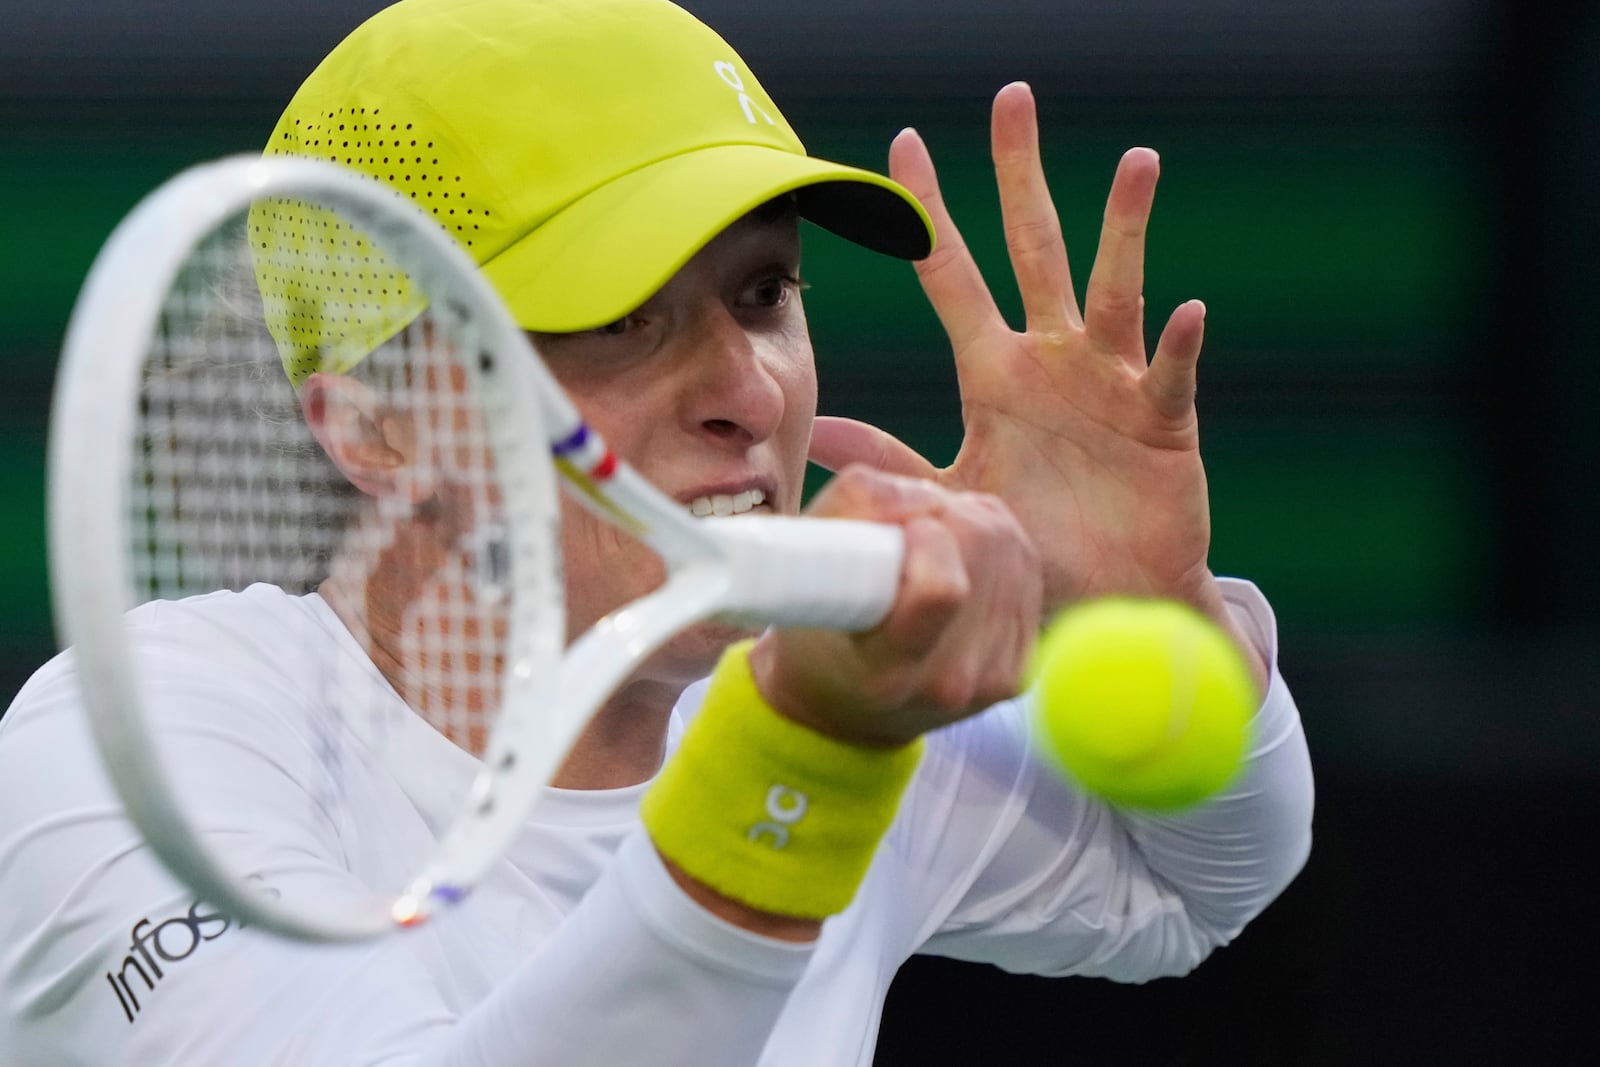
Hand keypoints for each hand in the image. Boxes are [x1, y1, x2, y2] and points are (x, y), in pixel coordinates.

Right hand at [748, 466, 1040, 746]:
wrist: (848, 708)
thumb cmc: (818, 627)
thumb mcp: (805, 562)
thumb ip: (856, 506)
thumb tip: (925, 496)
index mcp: (885, 670)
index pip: (940, 591)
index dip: (925, 538)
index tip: (895, 533)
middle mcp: (946, 684)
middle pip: (982, 547)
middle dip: (945, 514)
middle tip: (905, 531)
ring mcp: (990, 681)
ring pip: (1010, 547)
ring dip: (971, 523)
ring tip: (928, 548)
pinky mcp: (1019, 671)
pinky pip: (1025, 570)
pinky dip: (995, 549)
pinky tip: (959, 567)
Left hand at [810, 83, 1238, 663]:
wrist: (1102, 599)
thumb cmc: (1034, 540)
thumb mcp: (954, 491)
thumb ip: (892, 456)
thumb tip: (819, 428)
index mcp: (994, 371)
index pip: (951, 276)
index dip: (928, 215)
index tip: (903, 146)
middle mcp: (1051, 359)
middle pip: (1033, 249)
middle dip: (1019, 176)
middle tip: (1012, 100)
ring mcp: (1109, 382)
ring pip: (1113, 288)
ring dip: (1124, 228)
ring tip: (1134, 163)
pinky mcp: (1160, 420)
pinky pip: (1167, 373)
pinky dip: (1174, 344)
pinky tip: (1184, 309)